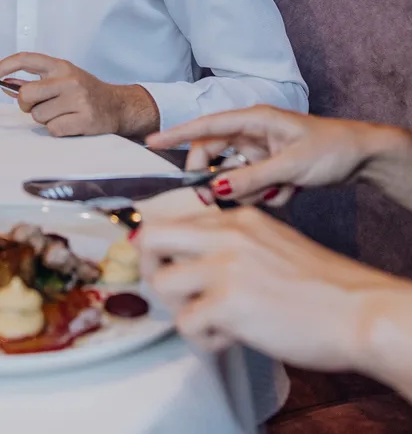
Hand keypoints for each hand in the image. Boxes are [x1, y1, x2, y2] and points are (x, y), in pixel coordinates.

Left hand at [0, 52, 158, 137]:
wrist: (118, 106)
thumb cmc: (86, 92)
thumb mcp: (64, 78)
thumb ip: (37, 81)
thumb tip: (7, 85)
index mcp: (61, 66)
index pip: (27, 59)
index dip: (5, 65)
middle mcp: (69, 79)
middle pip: (27, 94)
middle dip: (27, 105)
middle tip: (40, 106)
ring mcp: (78, 99)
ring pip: (39, 116)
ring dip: (46, 119)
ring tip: (64, 114)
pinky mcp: (84, 118)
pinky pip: (53, 129)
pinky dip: (59, 130)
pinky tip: (72, 123)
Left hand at [140, 205, 393, 369]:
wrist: (357, 308)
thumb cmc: (323, 285)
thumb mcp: (273, 242)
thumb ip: (234, 245)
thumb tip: (196, 262)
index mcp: (237, 218)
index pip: (174, 220)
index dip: (160, 249)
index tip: (163, 267)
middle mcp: (226, 234)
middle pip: (150, 238)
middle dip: (149, 269)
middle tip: (172, 293)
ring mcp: (224, 265)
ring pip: (161, 284)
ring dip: (181, 310)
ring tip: (213, 322)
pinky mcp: (227, 302)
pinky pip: (185, 325)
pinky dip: (203, 339)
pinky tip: (232, 337)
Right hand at [147, 105, 403, 206]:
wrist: (362, 156)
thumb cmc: (330, 148)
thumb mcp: (289, 166)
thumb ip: (251, 178)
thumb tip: (215, 189)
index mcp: (255, 120)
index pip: (207, 126)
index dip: (177, 134)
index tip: (151, 142)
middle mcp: (254, 133)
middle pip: (216, 156)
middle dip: (219, 179)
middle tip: (219, 201)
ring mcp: (262, 150)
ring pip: (235, 176)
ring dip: (252, 190)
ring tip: (282, 189)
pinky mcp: (271, 166)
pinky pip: (254, 185)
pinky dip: (268, 193)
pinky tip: (292, 190)